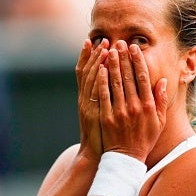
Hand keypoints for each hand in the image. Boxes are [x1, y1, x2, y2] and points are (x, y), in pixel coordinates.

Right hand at [75, 38, 108, 158]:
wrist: (97, 156)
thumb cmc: (104, 138)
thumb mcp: (102, 116)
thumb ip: (106, 100)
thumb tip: (110, 84)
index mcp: (88, 99)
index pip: (87, 72)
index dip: (90, 56)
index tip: (95, 41)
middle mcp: (85, 100)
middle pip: (89, 72)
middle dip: (95, 55)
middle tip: (102, 39)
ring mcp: (89, 106)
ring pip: (91, 79)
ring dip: (97, 62)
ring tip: (104, 47)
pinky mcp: (94, 114)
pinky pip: (95, 93)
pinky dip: (97, 79)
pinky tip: (102, 66)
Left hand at [98, 41, 167, 161]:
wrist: (126, 158)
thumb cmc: (144, 139)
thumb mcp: (159, 122)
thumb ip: (160, 101)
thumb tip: (162, 81)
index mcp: (148, 106)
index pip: (142, 78)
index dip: (138, 61)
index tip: (134, 48)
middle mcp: (134, 107)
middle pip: (128, 77)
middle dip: (123, 58)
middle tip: (119, 43)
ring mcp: (119, 112)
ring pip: (115, 83)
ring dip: (112, 65)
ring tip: (109, 50)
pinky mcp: (106, 117)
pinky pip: (103, 96)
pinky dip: (102, 81)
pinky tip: (100, 69)